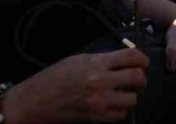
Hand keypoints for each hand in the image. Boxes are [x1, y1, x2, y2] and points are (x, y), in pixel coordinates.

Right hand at [5, 48, 147, 122]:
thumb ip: (101, 60)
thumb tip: (122, 61)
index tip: (143, 62)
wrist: (32, 102)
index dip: (142, 59)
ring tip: (122, 94)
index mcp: (96, 63)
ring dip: (130, 96)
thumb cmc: (52, 78)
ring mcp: (99, 101)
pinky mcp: (95, 118)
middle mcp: (100, 81)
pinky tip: (112, 106)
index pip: (132, 57)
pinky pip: (120, 115)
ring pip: (133, 99)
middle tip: (136, 80)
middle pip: (138, 77)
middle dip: (140, 78)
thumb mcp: (77, 60)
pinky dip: (120, 111)